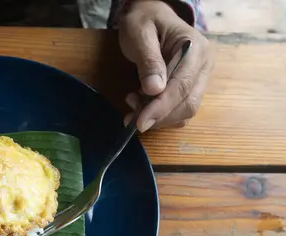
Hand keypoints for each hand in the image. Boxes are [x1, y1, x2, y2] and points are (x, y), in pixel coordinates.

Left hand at [119, 0, 212, 131]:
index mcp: (195, 49)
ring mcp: (199, 77)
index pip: (182, 86)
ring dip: (158, 117)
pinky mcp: (190, 86)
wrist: (150, 14)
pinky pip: (179, 109)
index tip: (140, 123)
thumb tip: (154, 90)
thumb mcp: (140, 34)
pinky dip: (160, 115)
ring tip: (133, 103)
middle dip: (159, 116)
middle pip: (188, 103)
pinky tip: (141, 105)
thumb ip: (148, 61)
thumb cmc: (144, 21)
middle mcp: (203, 65)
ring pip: (185, 110)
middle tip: (131, 115)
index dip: (161, 108)